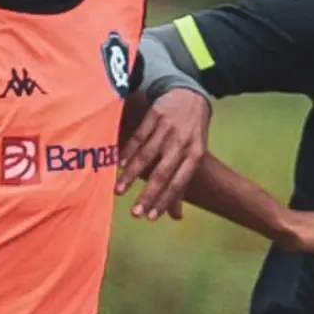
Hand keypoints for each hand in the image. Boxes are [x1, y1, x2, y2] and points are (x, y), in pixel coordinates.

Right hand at [117, 88, 211, 219]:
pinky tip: (119, 164)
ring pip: (147, 155)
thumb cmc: (190, 133)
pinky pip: (140, 135)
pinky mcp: (156, 114)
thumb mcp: (193, 155)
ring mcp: (169, 127)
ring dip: (132, 175)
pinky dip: (129, 151)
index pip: (179, 183)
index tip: (149, 217)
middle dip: (148, 194)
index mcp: (195, 155)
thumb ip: (181, 185)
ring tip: (119, 191)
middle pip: (163, 172)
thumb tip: (176, 217)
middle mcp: (182, 142)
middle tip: (134, 213)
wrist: (190, 95)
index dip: (164, 201)